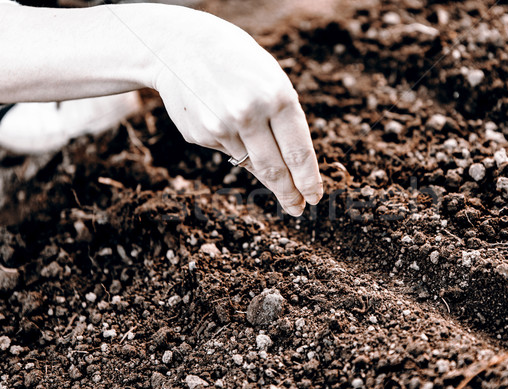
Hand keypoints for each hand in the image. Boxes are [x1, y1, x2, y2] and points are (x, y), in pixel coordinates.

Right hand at [151, 9, 322, 215]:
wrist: (180, 47)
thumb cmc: (239, 64)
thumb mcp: (271, 81)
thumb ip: (283, 121)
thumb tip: (291, 170)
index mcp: (277, 97)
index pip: (298, 152)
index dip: (307, 181)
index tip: (314, 197)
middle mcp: (248, 114)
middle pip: (274, 169)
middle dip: (288, 193)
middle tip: (297, 208)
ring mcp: (220, 126)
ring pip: (249, 163)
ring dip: (261, 167)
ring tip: (261, 152)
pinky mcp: (199, 135)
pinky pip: (226, 150)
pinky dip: (232, 142)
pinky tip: (222, 117)